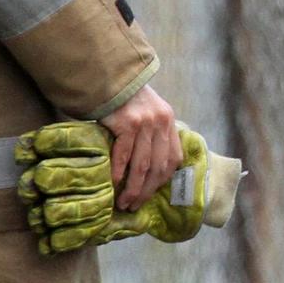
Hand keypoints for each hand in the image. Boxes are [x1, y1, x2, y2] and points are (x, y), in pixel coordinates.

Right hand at [18, 119, 239, 254]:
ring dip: (133, 188)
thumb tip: (151, 167)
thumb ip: (154, 135)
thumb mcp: (149, 114)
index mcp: (169, 122)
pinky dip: (120, 171)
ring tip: (124, 202)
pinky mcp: (127, 123)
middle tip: (134, 206)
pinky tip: (115, 184)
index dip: (162, 180)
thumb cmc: (127, 99)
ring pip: (142, 164)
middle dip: (147, 190)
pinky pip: (124, 153)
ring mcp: (145, 123)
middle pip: (158, 166)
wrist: (111, 76)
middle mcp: (161, 123)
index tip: (150, 195)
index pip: (173, 159)